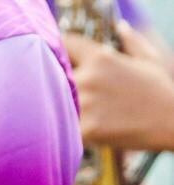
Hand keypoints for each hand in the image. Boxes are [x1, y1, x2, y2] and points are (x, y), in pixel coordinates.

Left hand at [66, 25, 173, 150]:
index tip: (61, 57)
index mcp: (101, 58)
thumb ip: (131, 41)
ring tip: (67, 108)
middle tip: (62, 87)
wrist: (170, 123)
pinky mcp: (85, 128)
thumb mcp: (148, 60)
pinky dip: (65, 127)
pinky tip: (75, 126)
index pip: (65, 44)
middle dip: (55, 79)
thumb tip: (120, 26)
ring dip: (58, 104)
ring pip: (54, 101)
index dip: (61, 50)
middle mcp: (89, 78)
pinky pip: (63, 126)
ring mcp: (86, 103)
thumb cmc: (158, 91)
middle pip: (52, 74)